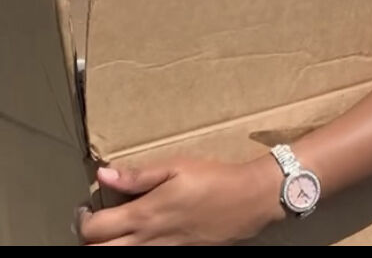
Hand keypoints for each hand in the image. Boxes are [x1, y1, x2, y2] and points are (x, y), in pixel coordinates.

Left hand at [78, 156, 281, 245]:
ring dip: (108, 248)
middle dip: (89, 241)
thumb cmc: (212, 178)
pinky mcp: (176, 256)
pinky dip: (132, 250)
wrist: (247, 202)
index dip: (82, 220)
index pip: (95, 229)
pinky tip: (137, 238)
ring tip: (111, 233)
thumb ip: (138, 175)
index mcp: (144, 214)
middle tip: (93, 225)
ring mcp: (161, 253)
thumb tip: (103, 174)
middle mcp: (147, 240)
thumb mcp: (176, 167)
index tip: (85, 207)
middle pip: (100, 253)